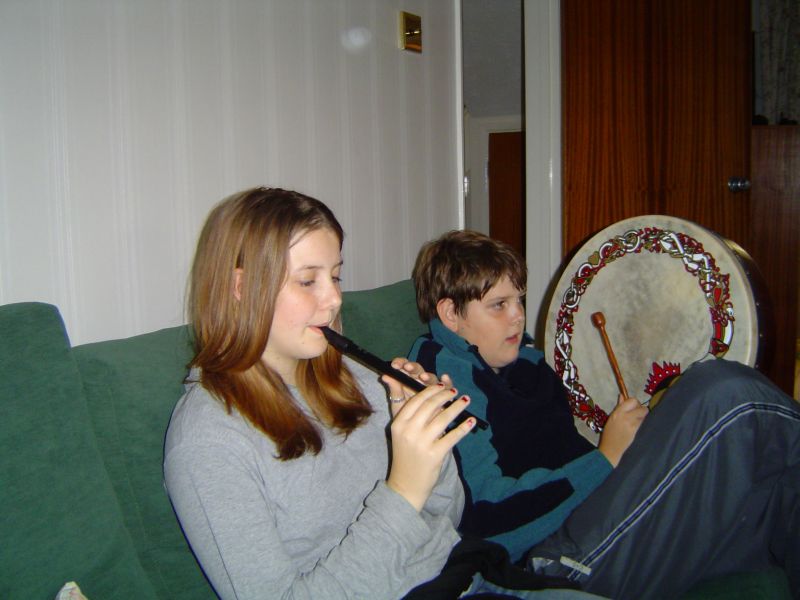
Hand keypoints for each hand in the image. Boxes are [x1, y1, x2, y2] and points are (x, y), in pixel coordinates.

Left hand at [382, 358, 451, 416]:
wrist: (416, 431)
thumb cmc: (406, 415)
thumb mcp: (397, 403)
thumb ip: (394, 390)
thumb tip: (384, 376)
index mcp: (407, 380)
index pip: (404, 366)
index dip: (400, 363)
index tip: (394, 365)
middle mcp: (420, 381)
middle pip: (418, 370)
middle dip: (413, 367)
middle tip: (407, 367)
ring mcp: (432, 387)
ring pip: (431, 377)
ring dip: (427, 376)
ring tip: (423, 377)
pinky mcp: (444, 394)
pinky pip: (447, 386)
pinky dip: (447, 381)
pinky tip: (445, 378)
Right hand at [385, 383, 474, 510]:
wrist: (405, 484)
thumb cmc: (405, 455)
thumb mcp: (400, 433)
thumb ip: (406, 412)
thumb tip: (405, 384)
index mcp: (399, 423)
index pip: (417, 400)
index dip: (431, 390)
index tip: (442, 384)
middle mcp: (409, 431)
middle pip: (430, 405)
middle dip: (445, 395)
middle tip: (455, 391)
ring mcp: (422, 443)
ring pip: (443, 418)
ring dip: (457, 407)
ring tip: (465, 400)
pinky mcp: (435, 454)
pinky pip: (452, 436)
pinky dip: (463, 427)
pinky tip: (470, 421)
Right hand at [597, 394, 647, 466]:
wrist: (611, 448)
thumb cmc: (609, 432)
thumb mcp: (611, 417)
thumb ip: (619, 406)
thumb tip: (622, 396)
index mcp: (618, 412)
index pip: (632, 400)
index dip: (634, 402)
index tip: (632, 406)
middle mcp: (625, 416)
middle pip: (640, 407)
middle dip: (640, 408)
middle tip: (635, 412)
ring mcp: (631, 424)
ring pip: (643, 414)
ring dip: (641, 415)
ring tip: (634, 419)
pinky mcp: (635, 430)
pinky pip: (641, 422)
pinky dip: (640, 421)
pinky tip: (634, 425)